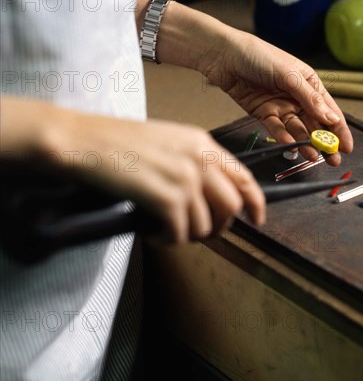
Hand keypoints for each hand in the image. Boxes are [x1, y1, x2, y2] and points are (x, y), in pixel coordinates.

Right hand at [1, 97, 264, 242]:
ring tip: (166, 230)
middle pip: (231, 207)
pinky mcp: (167, 199)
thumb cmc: (120, 141)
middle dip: (219, 227)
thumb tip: (211, 194)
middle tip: (200, 233)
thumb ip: (196, 161)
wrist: (87, 141)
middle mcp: (200, 160)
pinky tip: (152, 233)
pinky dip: (166, 240)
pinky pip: (180, 234)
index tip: (257, 219)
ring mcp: (185, 179)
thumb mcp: (170, 141)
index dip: (256, 203)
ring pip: (206, 225)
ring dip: (187, 235)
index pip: (244, 178)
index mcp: (204, 143)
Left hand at [199, 31, 353, 164]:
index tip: (347, 147)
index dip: (340, 129)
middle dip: (325, 142)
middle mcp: (297, 96)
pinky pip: (276, 129)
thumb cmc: (258, 55)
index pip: (329, 110)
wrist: (225, 55)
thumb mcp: (289, 75)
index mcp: (309, 83)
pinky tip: (291, 145)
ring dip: (306, 143)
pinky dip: (283, 137)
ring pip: (297, 129)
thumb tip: (331, 118)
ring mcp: (281, 106)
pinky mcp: (264, 113)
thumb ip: (309, 98)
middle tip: (333, 159)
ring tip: (313, 157)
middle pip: (315, 124)